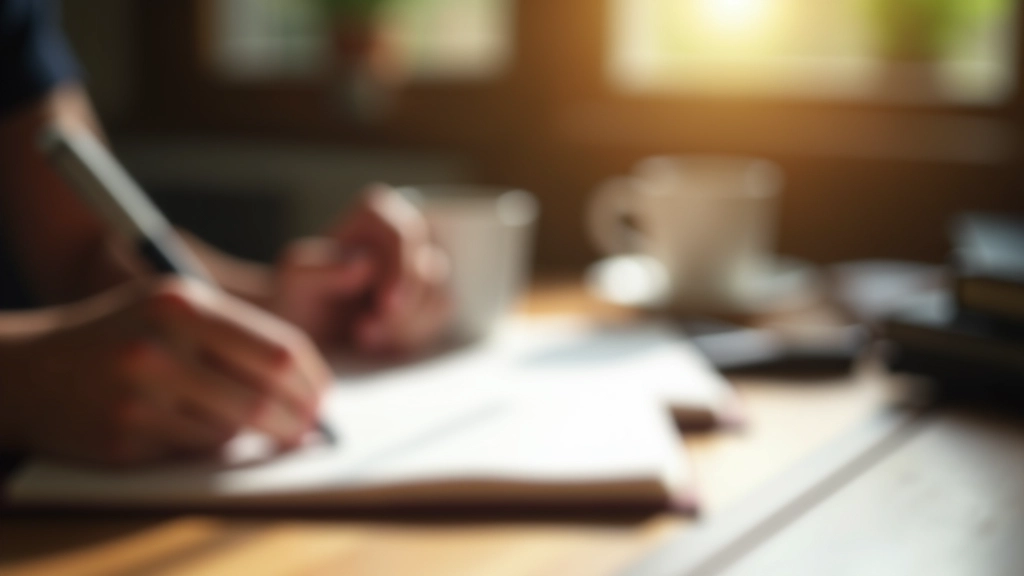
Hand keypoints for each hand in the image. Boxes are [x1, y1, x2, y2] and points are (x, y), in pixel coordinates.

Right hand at [0, 278, 330, 465]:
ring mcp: (138, 397)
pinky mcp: (123, 439)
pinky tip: (191, 427)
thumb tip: (310, 386)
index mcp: (183, 305)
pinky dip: (208, 444)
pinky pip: (195, 450)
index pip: (279, 350)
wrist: (31, 371)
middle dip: (296, 420)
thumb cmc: (122, 334)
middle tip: (306, 429)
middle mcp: (160, 347)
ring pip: (232, 429)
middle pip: (264, 398)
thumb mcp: (175, 307)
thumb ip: (239, 334)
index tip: (321, 398)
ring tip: (244, 422)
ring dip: (250, 433)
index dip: (311, 381)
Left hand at [274, 185, 450, 353]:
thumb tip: (364, 263)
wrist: (303, 329)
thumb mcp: (295, 283)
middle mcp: (405, 234)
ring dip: (406, 326)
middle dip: (403, 311)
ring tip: (364, 338)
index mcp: (375, 214)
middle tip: (365, 335)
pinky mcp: (430, 297)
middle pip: (431, 269)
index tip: (386, 305)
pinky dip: (414, 335)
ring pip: (441, 296)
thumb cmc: (297, 297)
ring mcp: (422, 266)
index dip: (403, 269)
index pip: (405, 233)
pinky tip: (381, 341)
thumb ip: (321, 269)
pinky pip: (441, 316)